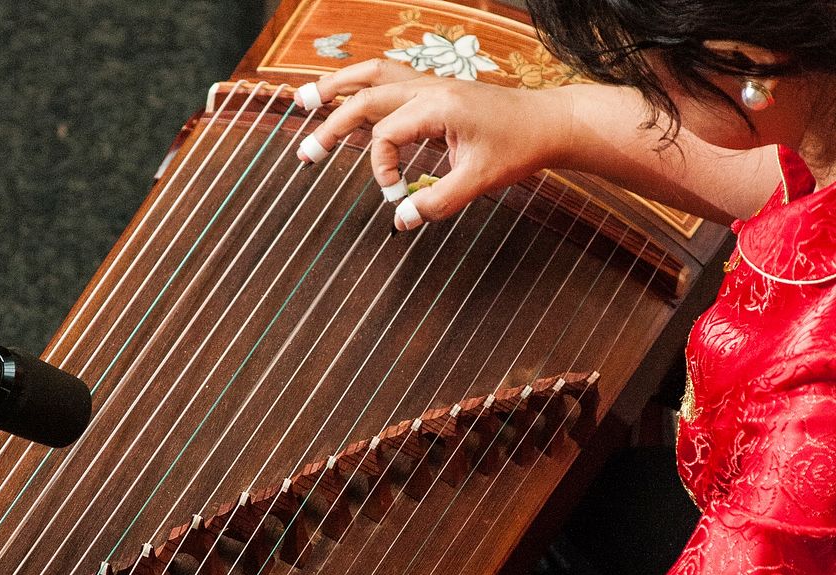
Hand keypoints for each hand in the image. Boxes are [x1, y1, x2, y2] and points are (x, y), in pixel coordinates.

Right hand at [294, 59, 570, 227]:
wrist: (548, 122)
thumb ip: (437, 202)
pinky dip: (362, 85)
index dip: (382, 170)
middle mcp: (428, 88)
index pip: (386, 135)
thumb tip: (402, 221)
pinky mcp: (434, 89)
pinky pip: (389, 78)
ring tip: (304, 99)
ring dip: (337, 88)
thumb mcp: (478, 182)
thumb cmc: (518, 148)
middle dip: (331, 125)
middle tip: (304, 154)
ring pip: (373, 76)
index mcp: (437, 106)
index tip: (396, 195)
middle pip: (366, 98)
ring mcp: (430, 84)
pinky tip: (345, 95)